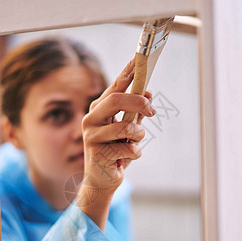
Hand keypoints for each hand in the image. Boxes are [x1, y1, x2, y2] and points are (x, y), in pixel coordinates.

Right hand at [77, 58, 155, 228]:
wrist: (102, 180)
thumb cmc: (115, 150)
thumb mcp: (128, 129)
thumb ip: (136, 112)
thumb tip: (149, 93)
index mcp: (98, 110)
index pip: (114, 86)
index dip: (127, 72)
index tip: (139, 59)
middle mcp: (90, 119)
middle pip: (116, 100)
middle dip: (139, 103)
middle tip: (151, 110)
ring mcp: (91, 136)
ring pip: (126, 127)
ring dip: (138, 135)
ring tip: (134, 143)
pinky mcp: (97, 154)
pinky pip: (129, 148)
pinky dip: (135, 153)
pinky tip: (124, 160)